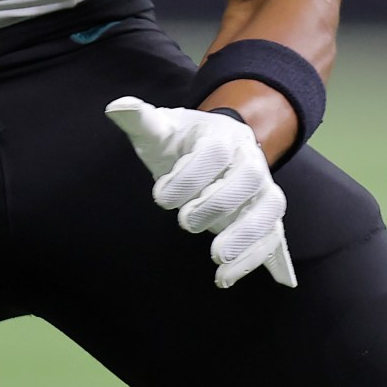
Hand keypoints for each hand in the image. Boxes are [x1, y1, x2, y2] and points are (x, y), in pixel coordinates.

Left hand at [105, 97, 296, 289]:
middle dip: (217, 204)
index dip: (188, 176)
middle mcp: (250, 160)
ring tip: (217, 259)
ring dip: (246, 237)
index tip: (159, 197)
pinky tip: (225, 278)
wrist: (212, 154)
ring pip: (268, 211)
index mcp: (224, 135)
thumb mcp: (160, 131)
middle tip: (184, 223)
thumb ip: (140, 120)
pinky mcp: (266, 219)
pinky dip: (253, 260)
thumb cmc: (181, 145)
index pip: (215, 152)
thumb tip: (115, 107)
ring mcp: (263, 190)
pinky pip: (271, 239)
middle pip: (248, 178)